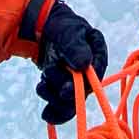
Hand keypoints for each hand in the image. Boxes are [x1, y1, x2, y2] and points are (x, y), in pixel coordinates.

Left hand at [34, 0, 107, 124]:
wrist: (40, 28)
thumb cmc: (58, 25)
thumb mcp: (68, 32)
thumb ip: (75, 47)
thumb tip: (84, 64)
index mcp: (97, 50)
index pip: (98, 69)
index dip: (87, 81)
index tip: (71, 84)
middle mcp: (90, 69)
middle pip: (84, 90)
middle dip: (66, 91)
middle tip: (48, 80)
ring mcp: (77, 81)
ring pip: (72, 101)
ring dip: (55, 98)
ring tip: (41, 86)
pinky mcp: (64, 89)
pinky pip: (63, 107)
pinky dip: (55, 112)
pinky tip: (47, 114)